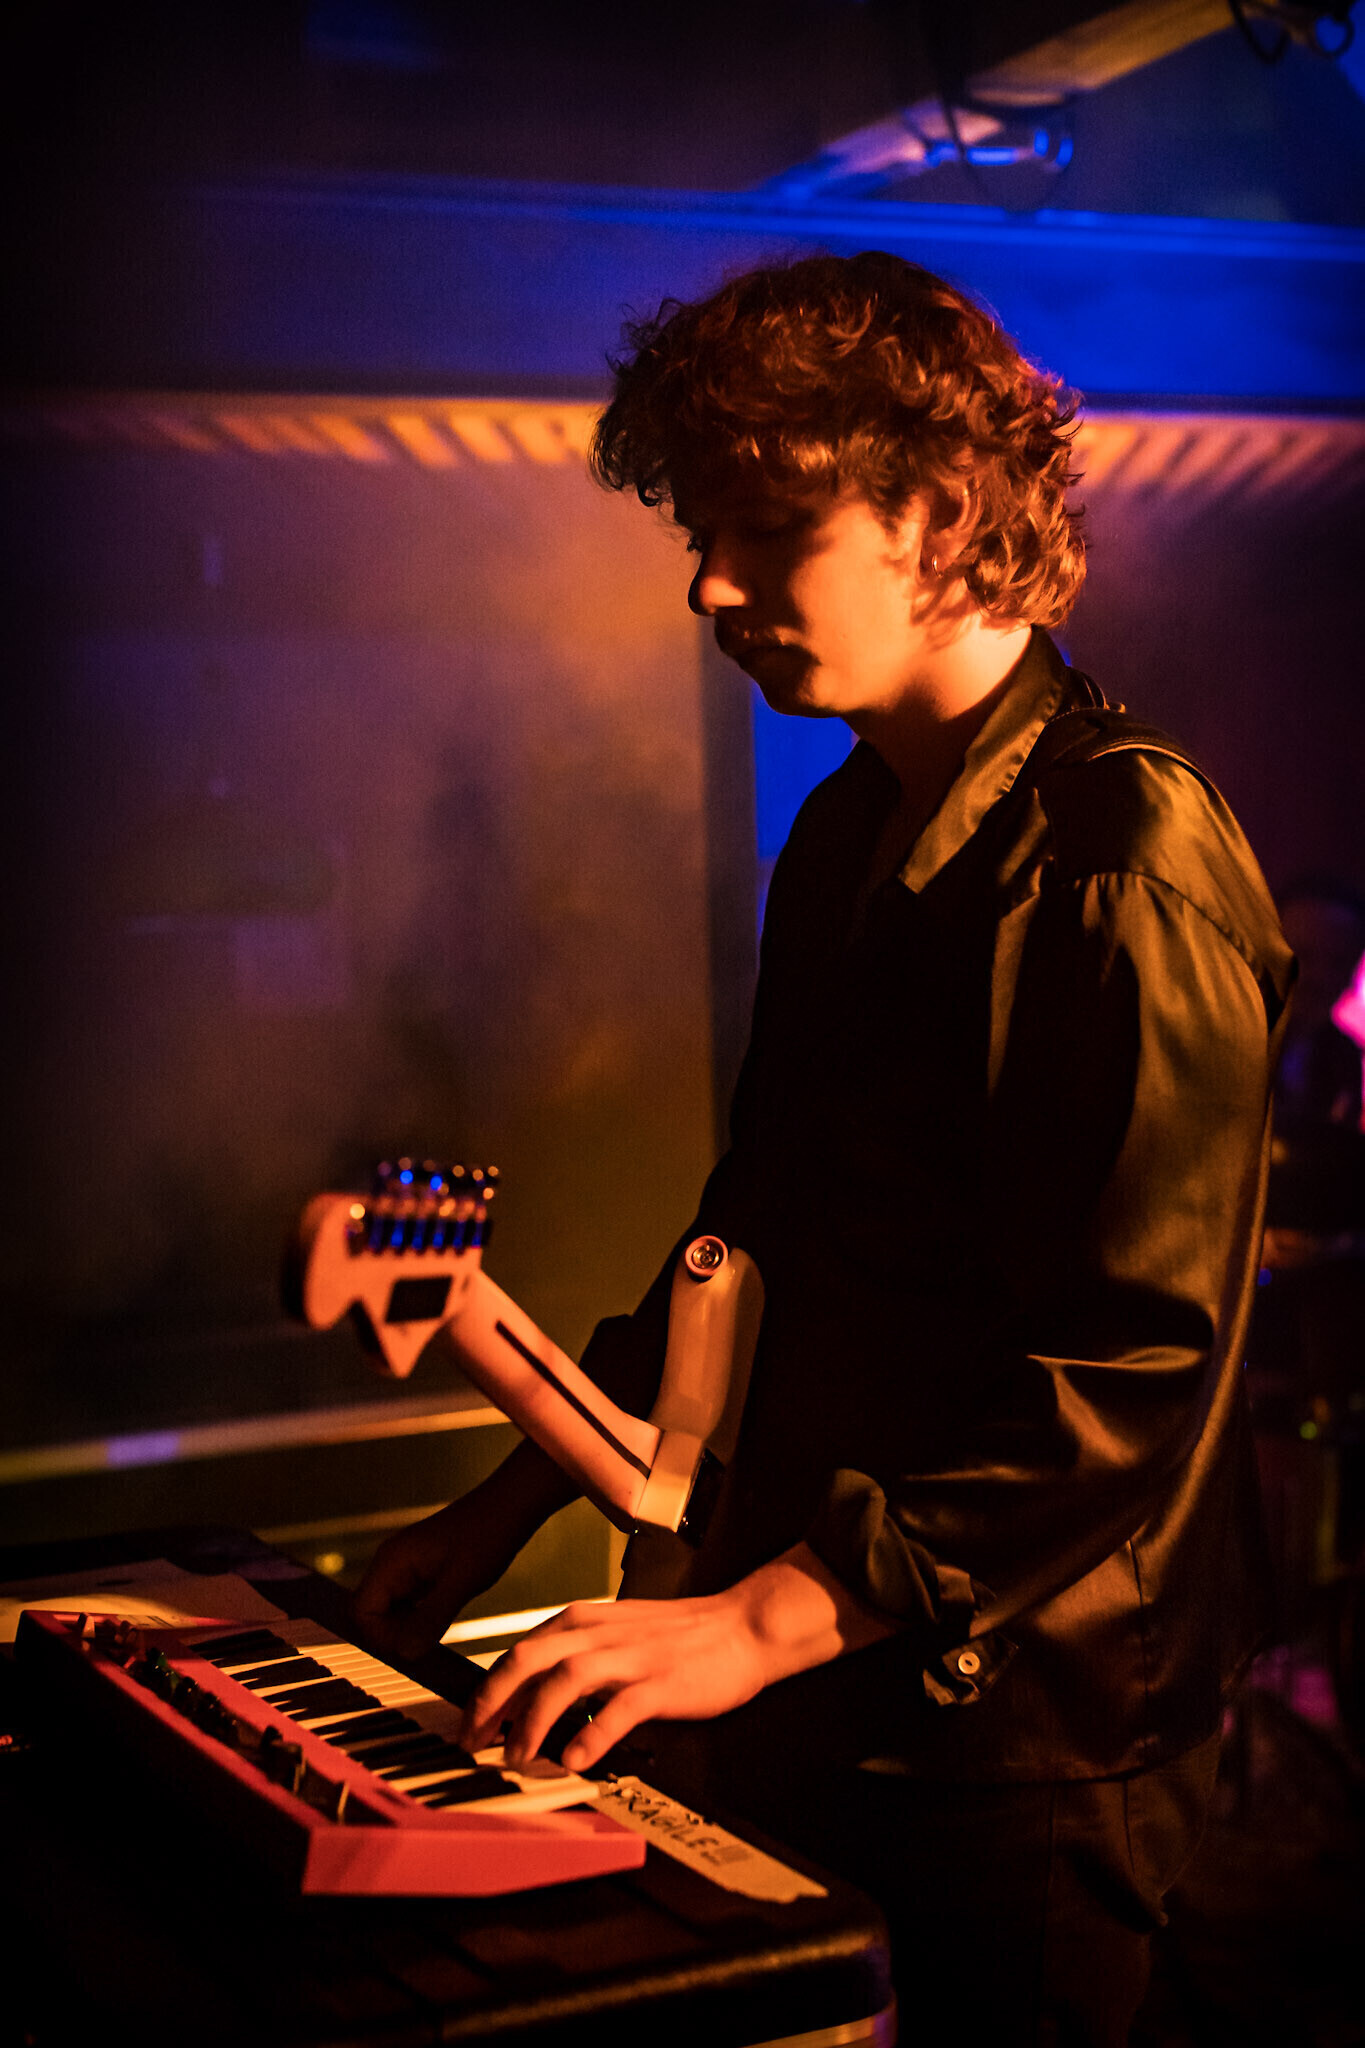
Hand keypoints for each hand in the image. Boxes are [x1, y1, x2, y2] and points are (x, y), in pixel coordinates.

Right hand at [352, 1498, 490, 1662]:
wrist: (511, 1504)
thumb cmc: (487, 1535)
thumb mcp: (461, 1582)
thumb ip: (430, 1618)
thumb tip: (404, 1654)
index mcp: (391, 1561)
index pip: (362, 1613)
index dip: (383, 1637)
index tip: (417, 1645)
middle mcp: (391, 1563)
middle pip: (372, 1614)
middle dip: (395, 1635)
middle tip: (431, 1641)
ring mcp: (405, 1566)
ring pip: (390, 1611)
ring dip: (409, 1628)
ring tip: (440, 1630)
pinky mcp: (421, 1571)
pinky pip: (407, 1603)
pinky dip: (420, 1618)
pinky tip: (444, 1618)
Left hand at [460, 1543, 895, 1772]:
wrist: (742, 1625)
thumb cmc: (680, 1635)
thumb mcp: (617, 1633)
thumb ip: (576, 1657)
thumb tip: (533, 1698)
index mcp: (584, 1620)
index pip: (519, 1651)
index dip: (487, 1689)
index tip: (470, 1723)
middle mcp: (598, 1633)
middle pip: (526, 1661)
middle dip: (491, 1704)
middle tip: (474, 1742)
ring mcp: (629, 1657)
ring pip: (562, 1684)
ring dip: (532, 1723)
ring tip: (518, 1758)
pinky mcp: (659, 1683)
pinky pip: (615, 1712)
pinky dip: (589, 1738)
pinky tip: (574, 1761)